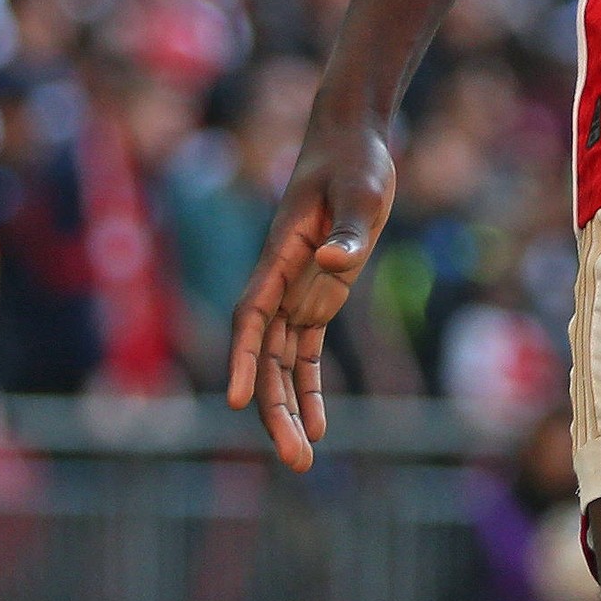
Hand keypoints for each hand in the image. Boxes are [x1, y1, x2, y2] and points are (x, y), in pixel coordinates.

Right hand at [222, 119, 396, 470]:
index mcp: (280, 254)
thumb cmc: (355, 159)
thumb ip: (349, 228)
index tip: (238, 402)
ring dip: (288, 408)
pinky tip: (318, 426)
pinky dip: (309, 387)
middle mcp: (280, 280)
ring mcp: (297, 290)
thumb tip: (336, 264)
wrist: (351, 140)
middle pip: (266, 354)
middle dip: (273, 408)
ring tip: (303, 460)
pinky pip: (306, 351)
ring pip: (282, 362)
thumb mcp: (362, 188)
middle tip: (294, 459)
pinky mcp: (318, 295)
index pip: (252, 316)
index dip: (245, 360)